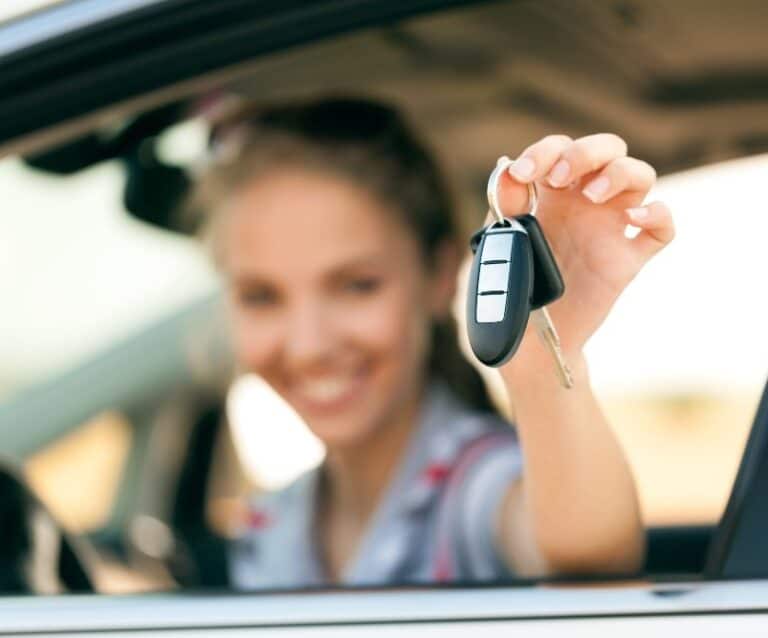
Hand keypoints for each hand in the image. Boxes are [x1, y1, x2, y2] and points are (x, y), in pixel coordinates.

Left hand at [496, 133, 674, 358]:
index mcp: (552, 193)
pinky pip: (662, 228)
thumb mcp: (501, 241)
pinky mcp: (627, 259)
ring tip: (591, 196)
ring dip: (619, 173)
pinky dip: (657, 214)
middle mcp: (585, 203)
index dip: (545, 151)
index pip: (561, 148)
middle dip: (585, 151)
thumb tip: (508, 169)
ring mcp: (609, 228)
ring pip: (640, 175)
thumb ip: (504, 206)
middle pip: (608, 148)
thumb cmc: (512, 286)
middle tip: (558, 179)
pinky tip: (632, 218)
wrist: (527, 338)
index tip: (523, 175)